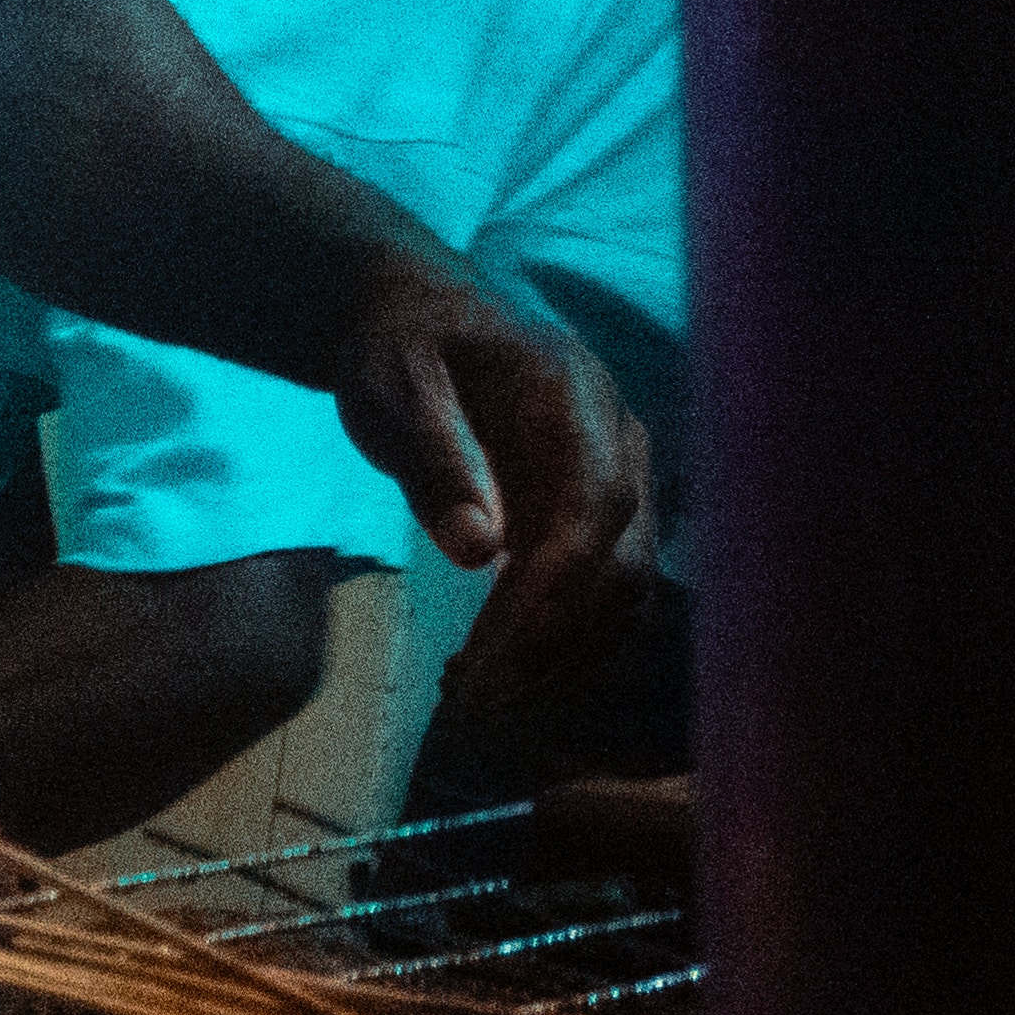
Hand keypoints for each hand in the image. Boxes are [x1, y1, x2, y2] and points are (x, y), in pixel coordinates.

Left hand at [327, 251, 653, 716]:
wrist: (420, 317)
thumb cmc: (398, 347)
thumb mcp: (388, 388)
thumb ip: (431, 459)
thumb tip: (476, 552)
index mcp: (575, 394)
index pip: (591, 509)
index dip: (550, 591)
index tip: (489, 656)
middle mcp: (621, 439)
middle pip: (623, 561)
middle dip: (556, 640)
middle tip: (474, 698)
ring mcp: (626, 477)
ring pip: (626, 589)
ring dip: (561, 653)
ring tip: (478, 696)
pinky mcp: (608, 512)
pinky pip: (606, 587)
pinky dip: (562, 637)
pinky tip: (497, 669)